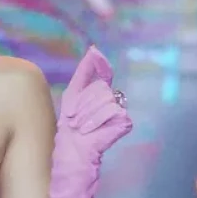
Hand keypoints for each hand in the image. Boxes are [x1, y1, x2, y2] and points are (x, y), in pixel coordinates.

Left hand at [57, 46, 132, 163]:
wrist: (72, 148)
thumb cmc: (70, 123)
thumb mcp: (73, 93)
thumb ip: (84, 71)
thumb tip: (94, 48)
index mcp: (100, 91)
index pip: (105, 72)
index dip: (101, 63)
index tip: (94, 52)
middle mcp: (113, 98)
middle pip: (101, 87)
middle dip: (83, 102)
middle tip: (75, 118)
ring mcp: (120, 109)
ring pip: (105, 98)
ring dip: (87, 113)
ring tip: (80, 126)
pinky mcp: (125, 121)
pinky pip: (111, 110)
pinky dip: (96, 120)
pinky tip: (90, 130)